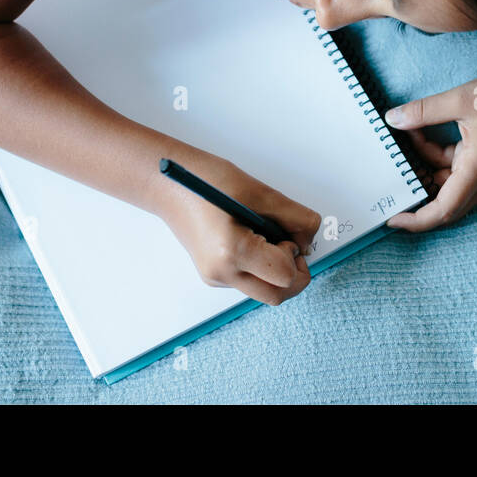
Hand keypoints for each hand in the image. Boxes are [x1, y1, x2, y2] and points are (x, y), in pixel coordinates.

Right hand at [159, 149, 322, 305]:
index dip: (295, 253)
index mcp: (231, 252)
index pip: (285, 275)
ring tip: (264, 235)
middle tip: (288, 243)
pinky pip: (249, 280)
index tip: (288, 233)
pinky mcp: (212, 275)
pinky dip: (260, 266)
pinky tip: (249, 238)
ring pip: (264, 291)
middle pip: (277, 295)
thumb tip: (310, 236)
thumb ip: (294, 217)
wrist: (166, 184)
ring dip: (276, 270)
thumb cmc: (205, 181)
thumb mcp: (258, 192)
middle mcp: (221, 273)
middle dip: (292, 273)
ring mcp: (215, 277)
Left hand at [383, 59, 476, 231]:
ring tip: (404, 144)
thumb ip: (423, 112)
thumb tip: (392, 119)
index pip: (443, 211)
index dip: (415, 221)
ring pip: (450, 185)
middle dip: (417, 198)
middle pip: (446, 204)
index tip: (392, 219)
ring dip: (427, 169)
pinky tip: (422, 134)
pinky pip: (459, 170)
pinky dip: (439, 158)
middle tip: (390, 187)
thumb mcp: (461, 99)